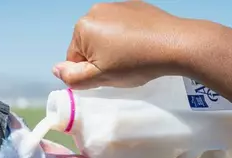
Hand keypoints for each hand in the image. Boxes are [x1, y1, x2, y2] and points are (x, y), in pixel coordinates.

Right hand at [52, 1, 201, 88]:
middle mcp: (95, 10)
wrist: (174, 44)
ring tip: (134, 58)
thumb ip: (73, 77)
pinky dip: (128, 36)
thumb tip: (57, 70)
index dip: (89, 73)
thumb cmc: (136, 62)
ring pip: (106, 35)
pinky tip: (142, 46)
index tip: (108, 76)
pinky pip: (123, 26)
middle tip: (121, 68)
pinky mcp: (135, 5)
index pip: (74, 59)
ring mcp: (116, 5)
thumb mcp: (101, 77)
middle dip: (101, 58)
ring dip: (114, 48)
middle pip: (89, 45)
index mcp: (83, 27)